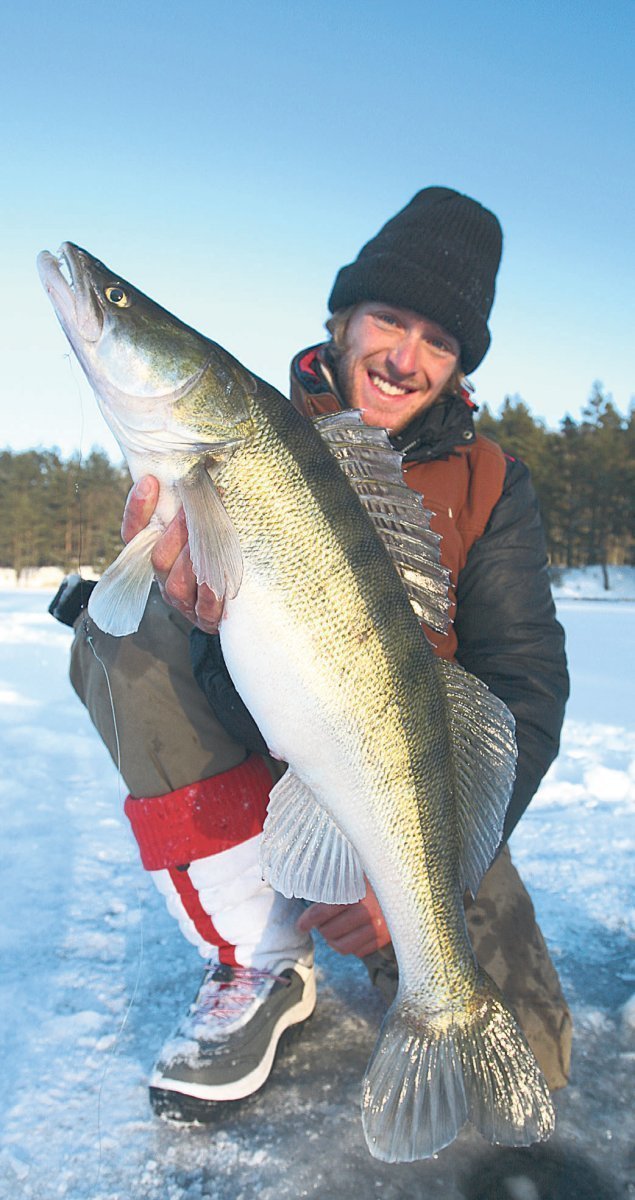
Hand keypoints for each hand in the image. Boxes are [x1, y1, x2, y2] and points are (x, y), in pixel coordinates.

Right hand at [122, 476, 223, 632]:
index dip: (138, 510)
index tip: (149, 482)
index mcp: (157, 552)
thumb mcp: (204, 526)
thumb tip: (198, 470)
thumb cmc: (219, 552)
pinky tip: (216, 582)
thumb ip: (194, 507)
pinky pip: (203, 609)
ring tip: (206, 542)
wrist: (238, 600)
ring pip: (175, 584)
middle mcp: (164, 578)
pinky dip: (209, 594)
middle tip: (191, 511)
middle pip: (157, 558)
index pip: (134, 533)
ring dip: (190, 561)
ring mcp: (183, 601)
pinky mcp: (205, 619)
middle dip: (174, 533)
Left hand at [296, 878, 390, 957]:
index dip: (307, 920)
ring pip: (342, 947)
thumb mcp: (354, 873)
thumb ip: (334, 880)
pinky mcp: (384, 939)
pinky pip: (358, 952)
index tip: (300, 925)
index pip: (322, 912)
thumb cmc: (373, 877)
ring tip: (334, 931)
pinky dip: (351, 945)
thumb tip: (306, 885)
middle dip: (321, 929)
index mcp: (356, 892)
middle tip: (322, 922)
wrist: (406, 884)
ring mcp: (378, 928)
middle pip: (329, 932)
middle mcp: (368, 912)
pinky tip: (352, 933)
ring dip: (333, 941)